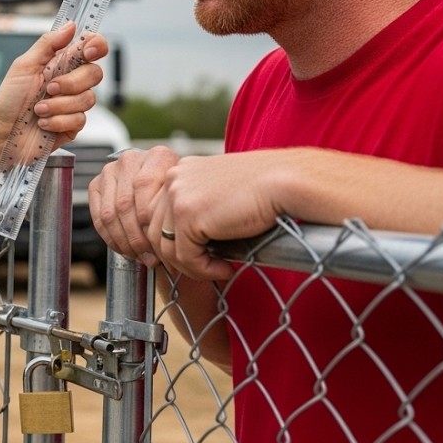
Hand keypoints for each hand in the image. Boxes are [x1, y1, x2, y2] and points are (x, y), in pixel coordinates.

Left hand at [0, 23, 107, 147]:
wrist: (1, 132)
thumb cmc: (9, 99)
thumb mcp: (24, 66)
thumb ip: (48, 44)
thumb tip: (71, 25)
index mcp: (62, 63)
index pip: (92, 48)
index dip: (97, 46)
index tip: (87, 52)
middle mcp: (72, 82)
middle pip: (95, 73)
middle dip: (71, 83)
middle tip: (49, 88)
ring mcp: (74, 104)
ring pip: (88, 99)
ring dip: (58, 105)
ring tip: (38, 110)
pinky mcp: (74, 125)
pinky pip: (80, 120)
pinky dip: (57, 121)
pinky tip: (43, 124)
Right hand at [89, 145, 179, 266]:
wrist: (163, 183)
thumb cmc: (178, 194)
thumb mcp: (186, 196)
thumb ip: (178, 211)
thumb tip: (172, 248)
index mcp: (158, 156)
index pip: (144, 188)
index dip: (150, 222)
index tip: (162, 247)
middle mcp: (131, 159)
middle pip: (125, 205)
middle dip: (137, 238)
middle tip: (149, 258)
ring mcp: (111, 171)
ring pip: (110, 214)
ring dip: (123, 241)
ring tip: (138, 256)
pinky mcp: (96, 185)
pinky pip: (98, 217)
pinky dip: (110, 237)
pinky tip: (124, 248)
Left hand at [151, 151, 289, 279]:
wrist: (287, 182)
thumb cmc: (266, 190)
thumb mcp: (222, 195)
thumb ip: (200, 209)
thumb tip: (183, 244)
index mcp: (181, 171)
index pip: (157, 214)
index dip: (171, 241)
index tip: (193, 258)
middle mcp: (174, 179)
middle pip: (155, 232)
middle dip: (178, 257)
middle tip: (205, 268)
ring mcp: (177, 195)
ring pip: (166, 248)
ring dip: (191, 267)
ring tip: (218, 270)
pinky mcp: (187, 215)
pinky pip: (184, 257)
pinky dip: (202, 270)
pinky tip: (224, 270)